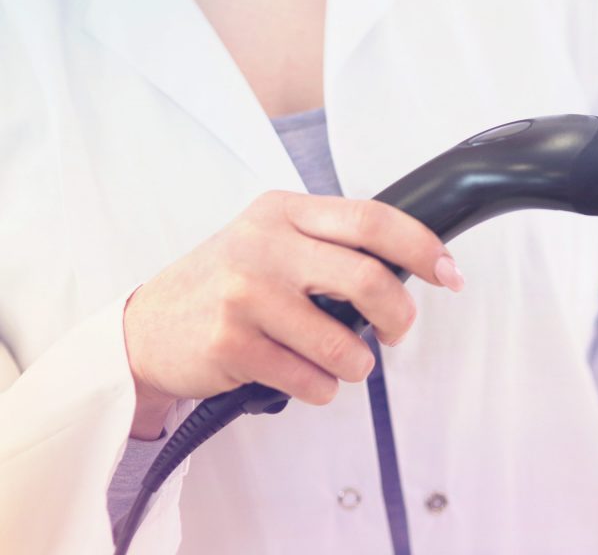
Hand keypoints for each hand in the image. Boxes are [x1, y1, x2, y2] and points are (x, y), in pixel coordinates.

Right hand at [122, 191, 464, 438]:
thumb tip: (411, 265)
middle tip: (398, 332)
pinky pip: (308, 378)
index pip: (371, 219)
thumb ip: (328, 244)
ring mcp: (243, 294)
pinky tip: (302, 376)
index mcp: (283, 212)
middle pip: (366, 279)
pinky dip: (320, 387)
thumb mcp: (271, 241)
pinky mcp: (229, 343)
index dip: (421, 247)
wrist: (146, 328)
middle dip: (399, 316)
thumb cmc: (225, 285)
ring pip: (342, 343)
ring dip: (355, 364)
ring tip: (341, 362)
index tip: (449, 273)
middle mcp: (263, 245)